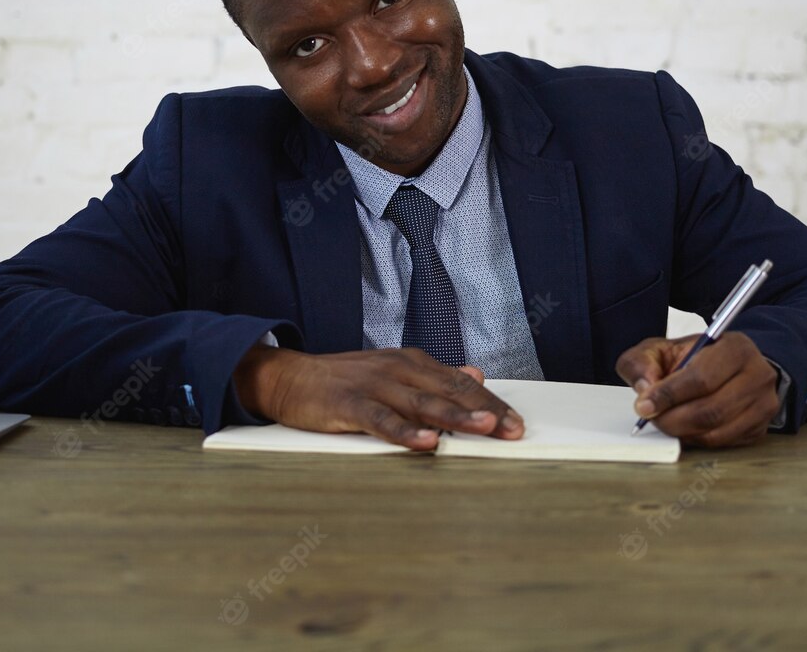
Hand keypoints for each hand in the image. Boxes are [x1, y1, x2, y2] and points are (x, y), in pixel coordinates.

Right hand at [232, 346, 524, 450]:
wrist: (290, 377)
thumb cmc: (345, 381)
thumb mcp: (395, 373)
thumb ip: (435, 378)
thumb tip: (476, 375)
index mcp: (413, 363)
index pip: (461, 384)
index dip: (491, 402)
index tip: (516, 422)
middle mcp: (399, 370)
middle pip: (450, 391)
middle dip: (485, 410)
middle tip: (513, 430)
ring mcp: (376, 386)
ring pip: (423, 404)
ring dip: (456, 416)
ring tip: (485, 427)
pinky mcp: (351, 404)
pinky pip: (383, 420)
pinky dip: (406, 432)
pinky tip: (427, 443)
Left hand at [615, 332, 779, 447]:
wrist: (726, 367)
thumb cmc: (693, 357)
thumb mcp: (662, 348)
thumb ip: (643, 361)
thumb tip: (644, 388)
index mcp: (736, 348)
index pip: (702, 378)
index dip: (669, 394)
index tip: (644, 405)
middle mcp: (758, 376)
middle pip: (711, 410)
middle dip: (672, 419)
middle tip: (651, 417)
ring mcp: (763, 405)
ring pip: (716, 431)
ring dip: (682, 431)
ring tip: (665, 420)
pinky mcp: (760, 428)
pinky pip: (723, 442)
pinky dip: (697, 440)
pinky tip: (684, 427)